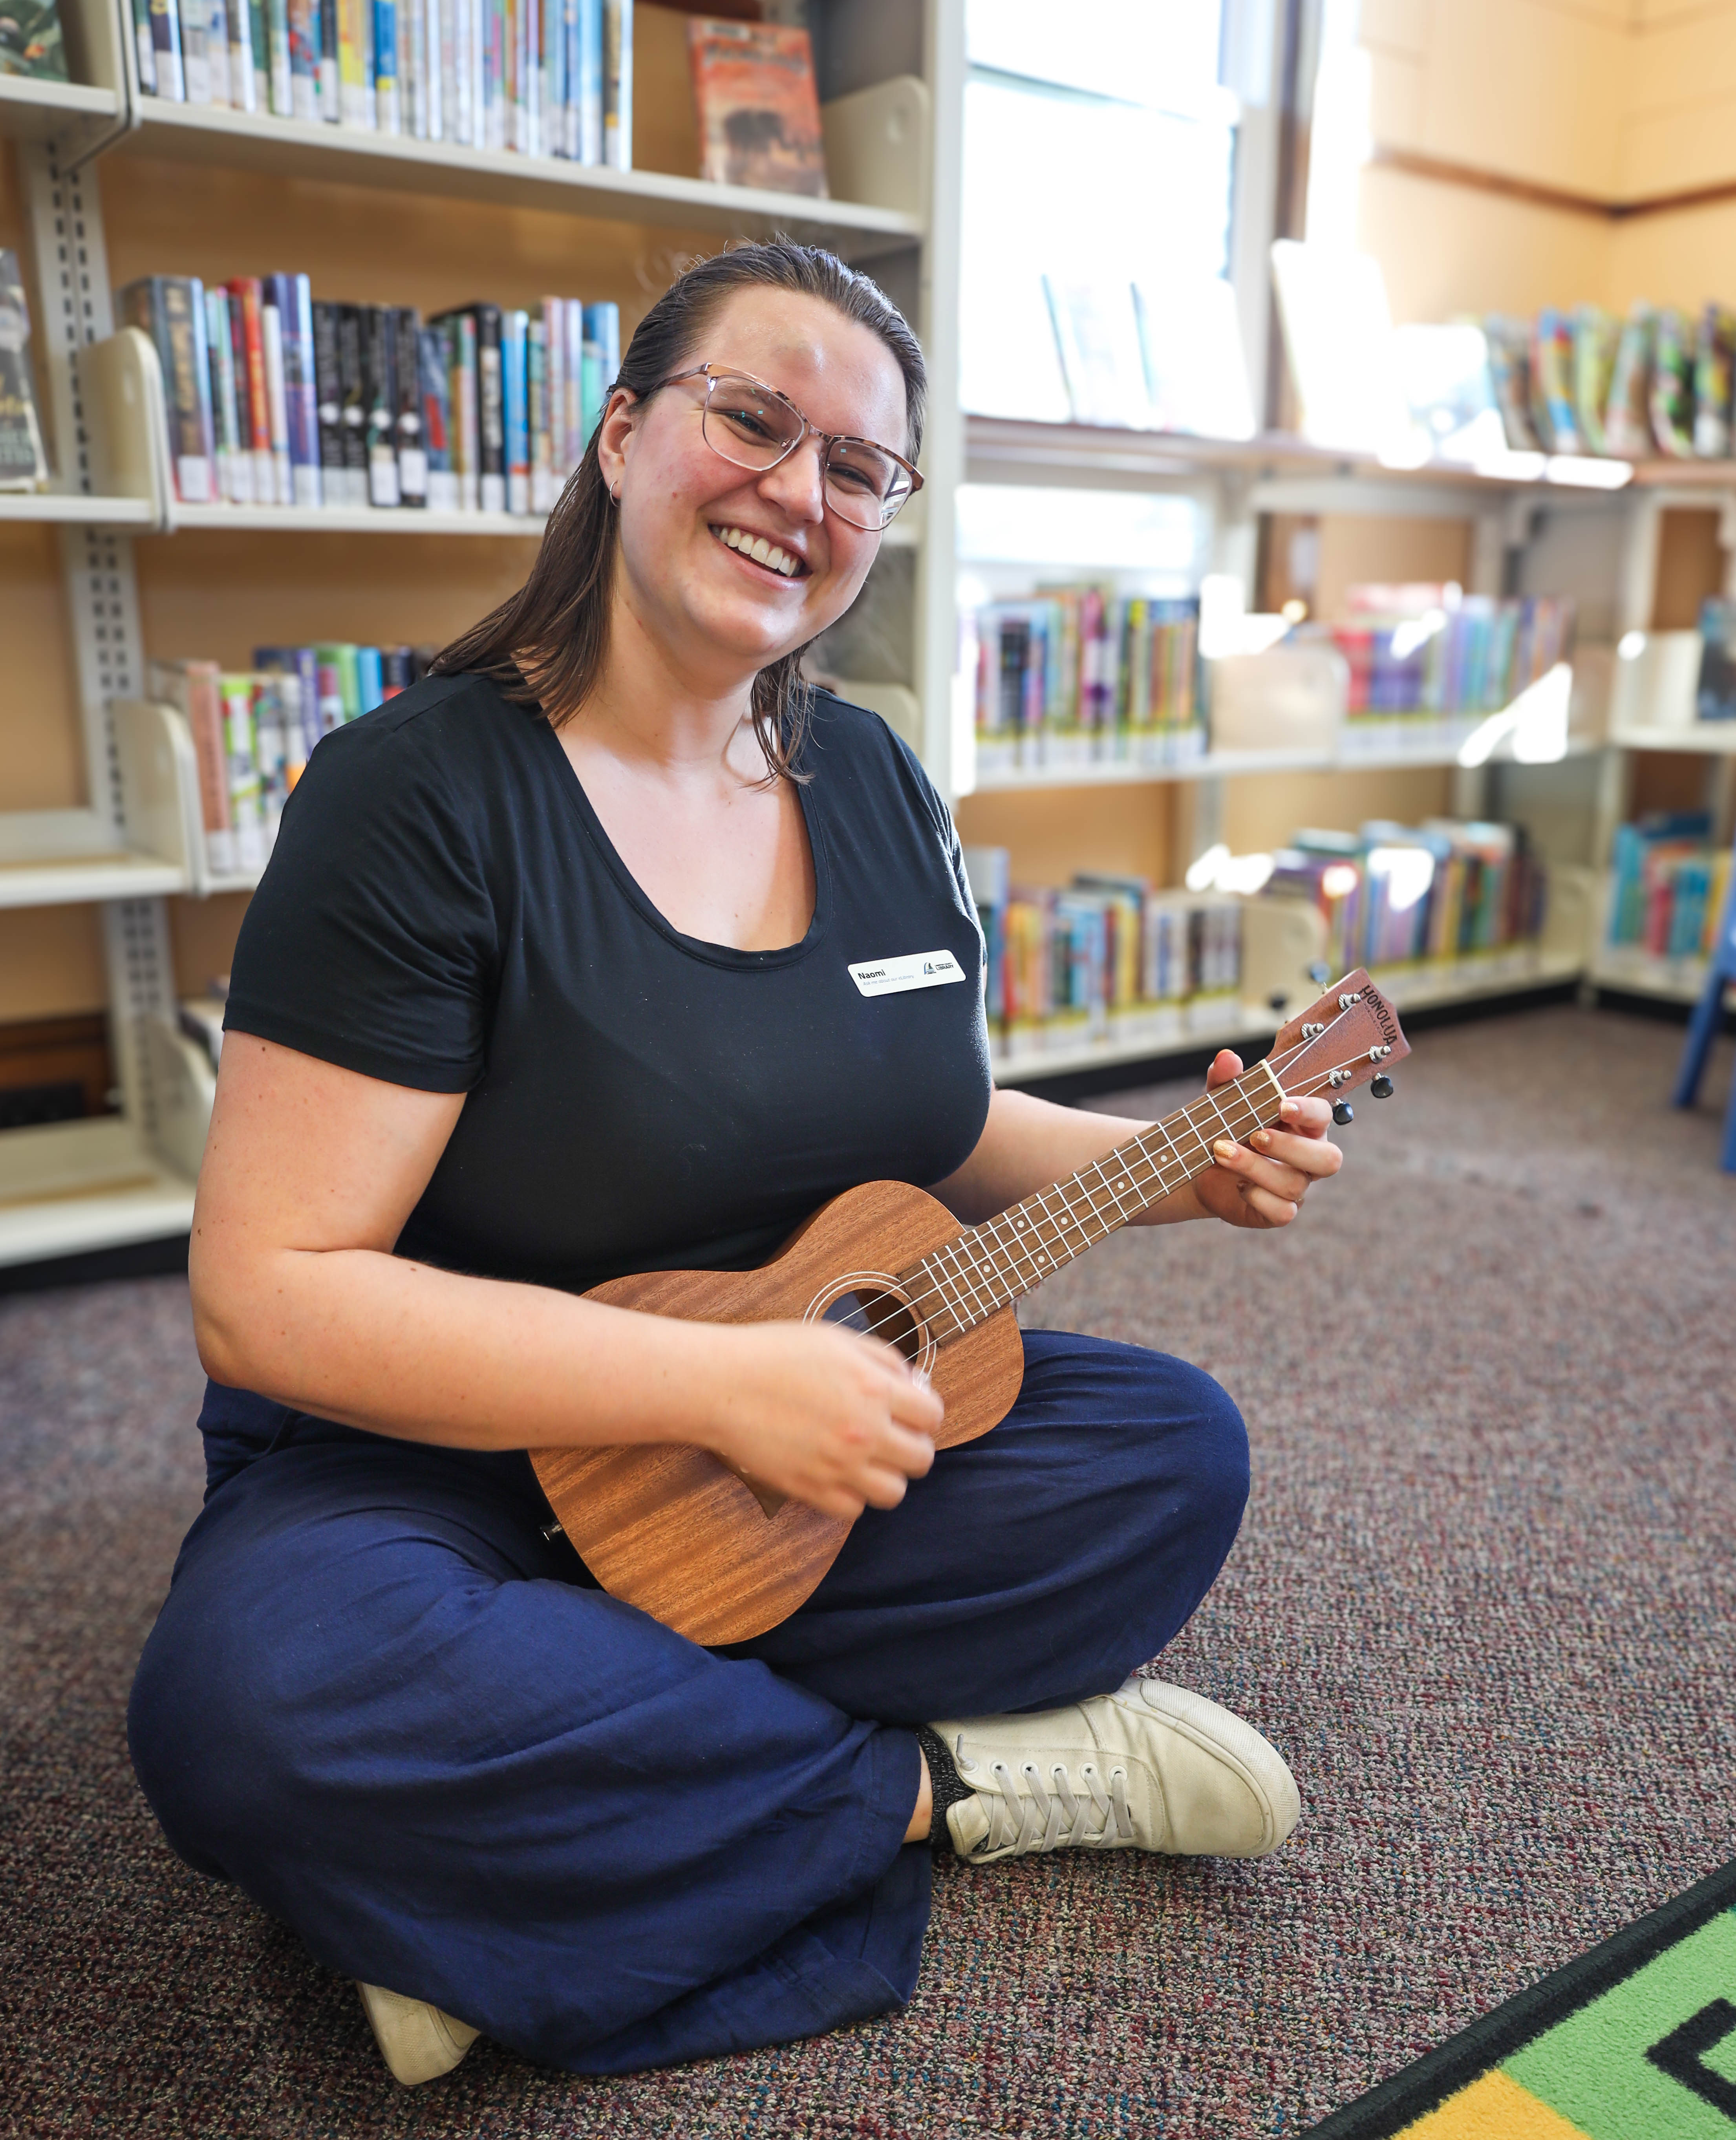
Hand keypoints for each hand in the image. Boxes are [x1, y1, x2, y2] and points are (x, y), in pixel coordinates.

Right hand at [700, 1321, 942, 1519]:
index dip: (923, 1413)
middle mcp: (864, 1432)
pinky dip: (851, 1496)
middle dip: (912, 1446)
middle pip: (921, 1460)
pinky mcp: (810, 1489)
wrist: (721, 1384)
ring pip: (893, 1493)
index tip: (909, 1411)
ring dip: (886, 1476)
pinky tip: (838, 1473)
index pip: (932, 1416)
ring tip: (867, 1459)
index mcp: (875, 1389)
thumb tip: (915, 1385)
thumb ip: (885, 1360)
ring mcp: (838, 1466)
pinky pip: (853, 1510)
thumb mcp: (838, 1339)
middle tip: (891, 1437)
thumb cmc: (775, 1354)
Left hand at [1188, 1048, 1342, 1229]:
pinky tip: (1236, 1185)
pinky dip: (1258, 1198)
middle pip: (1328, 1159)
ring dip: (1256, 1167)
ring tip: (1222, 1152)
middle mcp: (1308, 1157)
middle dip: (1291, 1147)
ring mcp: (1296, 1187)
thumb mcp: (1221, 1101)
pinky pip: (1282, 1212)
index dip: (1309, 1110)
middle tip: (1256, 1135)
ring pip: (1295, 1184)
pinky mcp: (1278, 1211)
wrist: (1199, 1167)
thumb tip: (1227, 1058)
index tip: (1283, 1105)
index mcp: (1305, 1124)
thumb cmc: (1224, 1127)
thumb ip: (1226, 1079)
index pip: (1323, 1115)